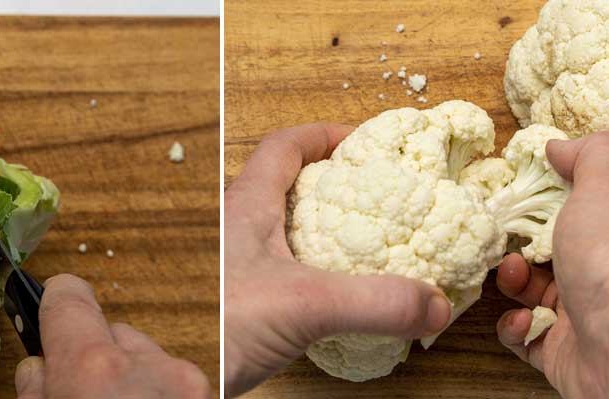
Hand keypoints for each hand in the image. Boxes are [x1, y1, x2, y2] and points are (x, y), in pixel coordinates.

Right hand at [13, 274, 208, 397]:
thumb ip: (38, 388)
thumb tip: (40, 367)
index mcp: (94, 370)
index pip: (70, 300)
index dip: (57, 298)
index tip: (51, 299)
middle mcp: (149, 368)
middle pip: (116, 336)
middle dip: (100, 359)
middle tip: (82, 390)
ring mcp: (189, 383)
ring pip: (151, 360)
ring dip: (135, 380)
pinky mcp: (211, 394)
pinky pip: (178, 381)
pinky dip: (162, 392)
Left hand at [224, 123, 451, 395]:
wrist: (174, 385)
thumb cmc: (217, 326)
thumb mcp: (305, 305)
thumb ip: (374, 302)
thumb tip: (433, 303)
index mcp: (246, 207)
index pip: (283, 146)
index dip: (322, 134)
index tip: (362, 140)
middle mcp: (236, 229)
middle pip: (284, 185)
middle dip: (330, 183)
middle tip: (372, 194)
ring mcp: (234, 266)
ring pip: (281, 231)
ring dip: (320, 231)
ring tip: (363, 244)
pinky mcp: (238, 301)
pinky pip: (281, 272)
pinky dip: (313, 274)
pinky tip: (335, 299)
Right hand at [493, 132, 608, 396]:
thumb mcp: (605, 185)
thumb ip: (589, 154)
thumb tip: (560, 145)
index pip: (580, 208)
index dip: (547, 201)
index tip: (520, 196)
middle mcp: (604, 271)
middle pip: (550, 251)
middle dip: (519, 243)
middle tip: (510, 241)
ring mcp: (583, 314)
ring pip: (532, 293)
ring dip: (512, 283)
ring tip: (514, 277)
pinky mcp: (562, 351)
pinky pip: (525, 336)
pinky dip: (515, 327)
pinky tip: (525, 319)